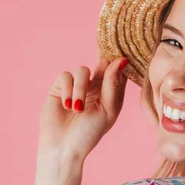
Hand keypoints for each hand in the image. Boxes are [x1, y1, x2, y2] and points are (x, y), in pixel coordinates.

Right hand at [37, 39, 128, 159]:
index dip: (119, 55)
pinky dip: (68, 90)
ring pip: (82, 70)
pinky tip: (67, 105)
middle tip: (104, 37)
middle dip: (103, 51)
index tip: (125, 40)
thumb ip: (113, 84)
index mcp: (110, 92)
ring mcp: (77, 86)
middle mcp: (95, 86)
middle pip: (101, 61)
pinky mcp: (60, 88)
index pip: (116, 69)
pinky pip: (66, 77)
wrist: (64, 147)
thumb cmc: (90, 132)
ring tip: (76, 108)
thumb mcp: (108, 110)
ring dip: (81, 89)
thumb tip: (121, 59)